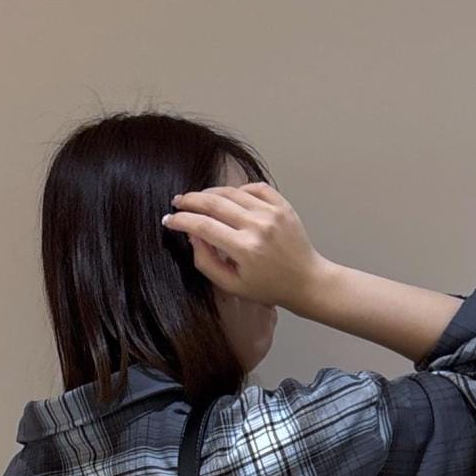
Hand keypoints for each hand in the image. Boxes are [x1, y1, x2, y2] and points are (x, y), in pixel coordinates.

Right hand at [162, 182, 329, 314]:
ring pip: (232, 192)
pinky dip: (237, 190)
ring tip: (199, 199)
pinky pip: (253, 187)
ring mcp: (271, 213)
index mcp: (245, 249)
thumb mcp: (232, 285)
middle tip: (178, 202)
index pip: (204, 226)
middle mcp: (258, 226)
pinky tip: (229, 198)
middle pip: (214, 202)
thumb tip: (193, 236)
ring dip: (210, 193)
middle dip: (191, 200)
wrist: (306, 280)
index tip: (169, 220)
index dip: (182, 221)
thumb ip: (207, 262)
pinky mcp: (282, 205)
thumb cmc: (268, 288)